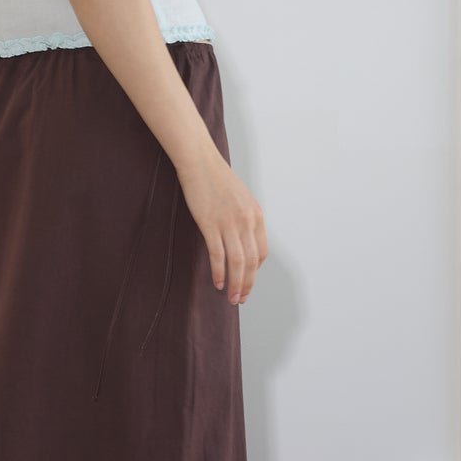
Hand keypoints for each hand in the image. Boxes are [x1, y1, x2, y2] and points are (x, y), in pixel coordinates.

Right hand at [178, 153, 266, 304]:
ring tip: (231, 297)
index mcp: (256, 216)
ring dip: (236, 284)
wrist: (200, 162)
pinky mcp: (210, 224)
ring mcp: (229, 223)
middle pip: (251, 262)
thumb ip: (244, 219)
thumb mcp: (240, 199)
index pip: (261, 252)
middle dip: (247, 284)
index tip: (247, 280)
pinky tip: (218, 282)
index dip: (255, 271)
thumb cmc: (216, 179)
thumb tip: (241, 240)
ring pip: (237, 263)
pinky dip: (219, 272)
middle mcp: (247, 221)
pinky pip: (218, 255)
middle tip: (241, 299)